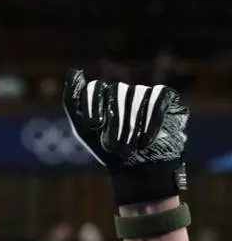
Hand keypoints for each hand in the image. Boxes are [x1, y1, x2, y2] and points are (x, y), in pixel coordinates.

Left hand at [62, 68, 188, 206]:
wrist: (136, 170)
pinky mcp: (166, 98)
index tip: (94, 125)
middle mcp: (124, 91)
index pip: (96, 88)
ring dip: (131, 125)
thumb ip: (73, 101)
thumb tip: (74, 70)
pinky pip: (158, 99)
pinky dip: (151, 121)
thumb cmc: (108, 150)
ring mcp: (145, 93)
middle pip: (117, 92)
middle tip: (113, 146)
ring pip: (137, 95)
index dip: (93, 105)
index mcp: (103, 96)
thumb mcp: (83, 129)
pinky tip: (145, 142)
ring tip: (128, 149)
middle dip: (114, 122)